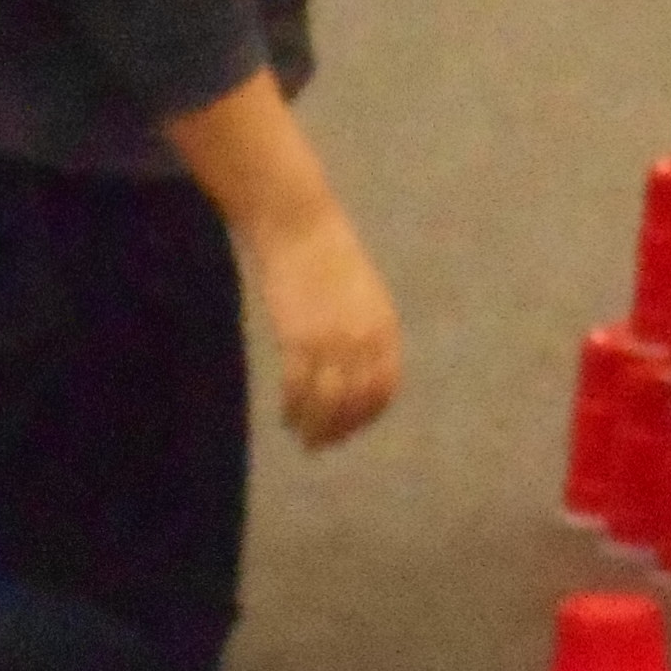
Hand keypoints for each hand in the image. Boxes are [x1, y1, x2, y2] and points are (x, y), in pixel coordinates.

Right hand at [254, 208, 403, 449]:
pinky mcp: (297, 338)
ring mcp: (331, 340)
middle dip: (339, 429)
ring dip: (315, 426)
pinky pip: (298, 387)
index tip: (349, 429)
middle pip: (356, 402)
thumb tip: (360, 374)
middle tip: (320, 443)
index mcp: (384, 327)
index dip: (366, 415)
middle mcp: (363, 339)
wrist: (301, 228)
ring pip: (327, 402)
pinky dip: (293, 407)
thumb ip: (368, 334)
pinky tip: (286, 414)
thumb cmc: (331, 258)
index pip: (384, 388)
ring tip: (301, 434)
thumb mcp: (365, 296)